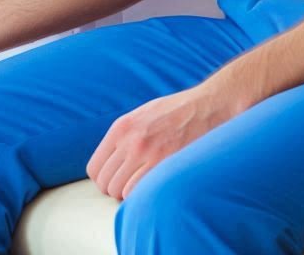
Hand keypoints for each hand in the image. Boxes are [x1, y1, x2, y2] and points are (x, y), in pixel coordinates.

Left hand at [87, 81, 235, 198]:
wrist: (208, 106)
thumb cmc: (178, 112)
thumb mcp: (144, 114)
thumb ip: (125, 134)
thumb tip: (112, 159)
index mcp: (122, 127)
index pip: (94, 166)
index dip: (103, 178)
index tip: (115, 180)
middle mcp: (130, 140)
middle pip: (104, 182)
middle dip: (114, 189)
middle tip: (130, 186)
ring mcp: (146, 153)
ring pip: (117, 191)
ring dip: (127, 195)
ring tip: (143, 187)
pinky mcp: (164, 163)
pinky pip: (135, 193)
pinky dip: (140, 196)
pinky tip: (153, 188)